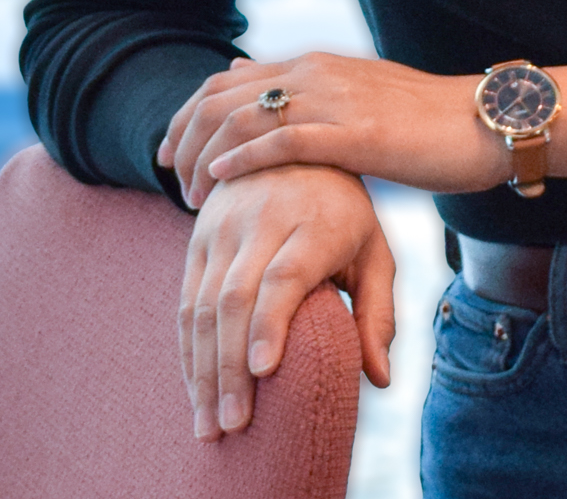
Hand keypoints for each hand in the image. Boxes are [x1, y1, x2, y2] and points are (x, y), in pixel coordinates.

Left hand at [159, 51, 509, 207]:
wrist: (482, 123)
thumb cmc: (422, 122)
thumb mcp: (354, 98)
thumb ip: (307, 94)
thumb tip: (254, 86)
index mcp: (312, 65)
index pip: (226, 79)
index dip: (188, 112)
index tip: (169, 148)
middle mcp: (315, 73)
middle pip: (222, 95)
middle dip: (184, 133)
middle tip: (166, 173)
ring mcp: (335, 100)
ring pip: (244, 115)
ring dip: (206, 153)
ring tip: (189, 190)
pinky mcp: (356, 133)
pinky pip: (285, 140)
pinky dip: (244, 157)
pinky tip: (222, 180)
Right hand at [179, 163, 393, 439]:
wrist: (291, 140)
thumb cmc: (344, 212)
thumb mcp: (374, 250)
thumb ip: (378, 313)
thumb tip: (381, 380)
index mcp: (314, 222)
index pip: (284, 275)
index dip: (270, 322)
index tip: (263, 371)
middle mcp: (263, 219)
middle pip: (235, 297)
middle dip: (229, 367)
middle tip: (232, 427)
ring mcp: (224, 225)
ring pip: (202, 302)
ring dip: (201, 369)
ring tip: (209, 427)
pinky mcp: (198, 233)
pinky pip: (185, 297)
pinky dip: (188, 349)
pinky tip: (196, 390)